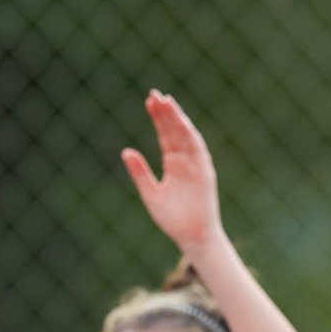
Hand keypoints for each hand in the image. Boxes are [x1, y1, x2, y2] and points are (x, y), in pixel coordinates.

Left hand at [121, 90, 225, 254]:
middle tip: (155, 94)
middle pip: (175, 131)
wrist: (191, 236)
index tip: (149, 101)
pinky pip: (198, 151)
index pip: (165, 135)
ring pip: (186, 136)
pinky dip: (190, 136)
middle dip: (166, 113)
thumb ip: (139, 172)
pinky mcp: (205, 173)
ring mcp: (196, 165)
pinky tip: (182, 123)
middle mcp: (185, 161)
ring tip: (167, 102)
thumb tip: (125, 151)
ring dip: (178, 119)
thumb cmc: (172, 218)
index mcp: (173, 164)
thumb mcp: (150, 193)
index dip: (158, 118)